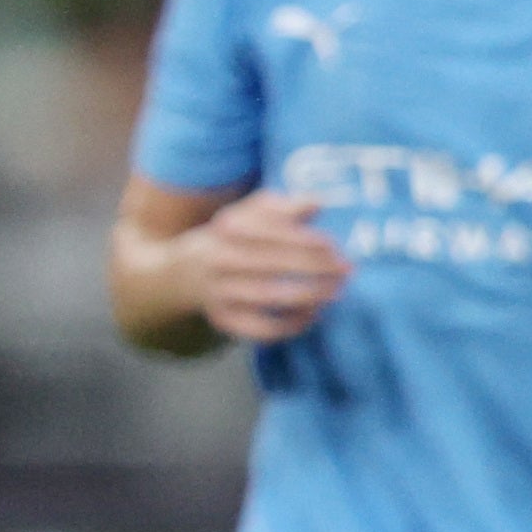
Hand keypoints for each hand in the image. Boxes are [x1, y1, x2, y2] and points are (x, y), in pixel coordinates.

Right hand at [181, 191, 348, 342]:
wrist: (185, 273)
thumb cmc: (234, 238)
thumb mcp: (251, 213)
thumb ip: (284, 206)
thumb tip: (318, 202)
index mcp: (229, 227)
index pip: (275, 232)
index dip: (308, 240)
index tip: (334, 247)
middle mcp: (220, 258)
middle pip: (275, 263)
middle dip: (316, 268)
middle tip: (346, 271)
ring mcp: (220, 291)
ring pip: (270, 297)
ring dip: (309, 296)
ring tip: (335, 293)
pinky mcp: (223, 319)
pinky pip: (262, 329)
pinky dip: (290, 325)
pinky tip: (311, 314)